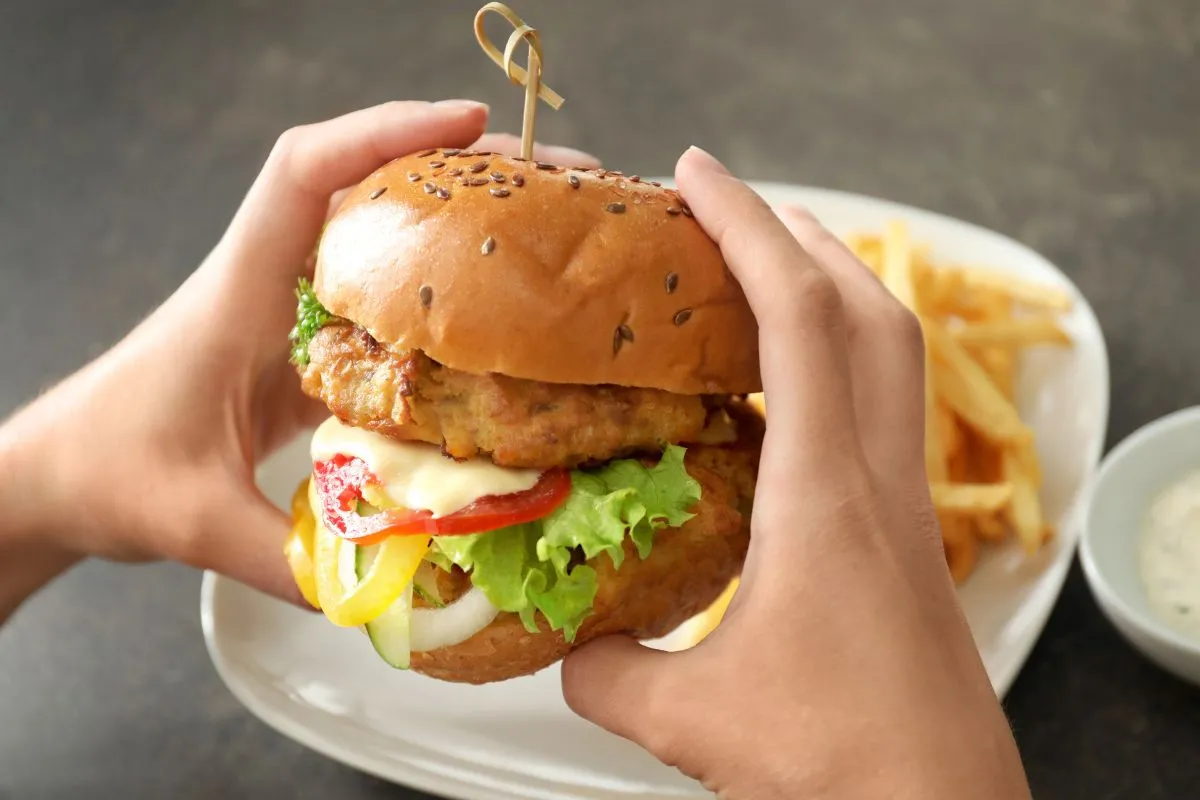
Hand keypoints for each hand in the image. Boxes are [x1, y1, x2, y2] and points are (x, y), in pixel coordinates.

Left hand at [0, 99, 597, 620]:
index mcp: (241, 291)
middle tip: (555, 185)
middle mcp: (274, 285)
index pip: (305, 174)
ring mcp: (295, 314)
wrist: (64, 474)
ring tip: (548, 237)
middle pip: (370, 191)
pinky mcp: (309, 349)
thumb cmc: (107, 471)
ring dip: (462, 225)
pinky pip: (386, 305)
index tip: (470, 126)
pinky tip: (497, 326)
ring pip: (385, 241)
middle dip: (463, 173)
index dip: (385, 133)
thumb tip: (386, 591)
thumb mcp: (192, 519)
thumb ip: (285, 557)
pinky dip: (444, 296)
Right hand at [561, 148, 1030, 798]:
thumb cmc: (837, 763)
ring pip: (890, 357)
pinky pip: (882, 415)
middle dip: (801, 235)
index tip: (698, 176)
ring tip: (764, 275)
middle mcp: (877, 484)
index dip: (749, 229)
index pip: (797, 319)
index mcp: (821, 497)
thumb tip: (566, 645)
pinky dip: (840, 369)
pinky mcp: (911, 542)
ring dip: (834, 292)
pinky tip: (787, 404)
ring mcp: (905, 510)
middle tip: (733, 210)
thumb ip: (611, 670)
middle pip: (867, 309)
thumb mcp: (693, 718)